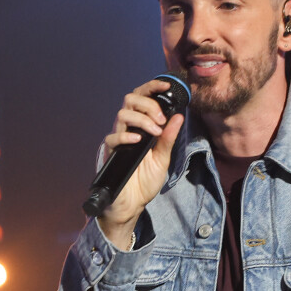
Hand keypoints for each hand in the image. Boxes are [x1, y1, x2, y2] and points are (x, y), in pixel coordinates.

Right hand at [98, 78, 184, 246]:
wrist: (133, 204)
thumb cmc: (145, 181)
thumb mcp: (163, 158)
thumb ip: (169, 138)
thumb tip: (179, 116)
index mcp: (141, 126)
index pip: (142, 98)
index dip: (152, 87)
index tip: (166, 86)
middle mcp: (128, 129)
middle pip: (130, 99)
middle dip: (148, 104)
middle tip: (161, 119)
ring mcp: (119, 139)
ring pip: (122, 114)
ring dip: (142, 119)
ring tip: (155, 132)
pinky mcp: (111, 152)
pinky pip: (113, 137)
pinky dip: (127, 135)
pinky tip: (138, 141)